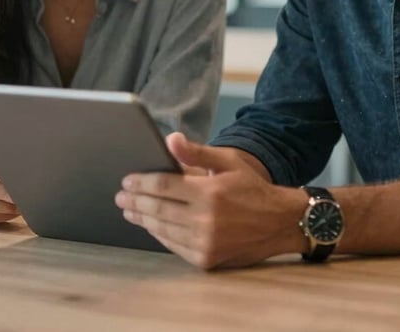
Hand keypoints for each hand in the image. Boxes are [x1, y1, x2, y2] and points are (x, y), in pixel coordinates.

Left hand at [115, 132, 304, 267]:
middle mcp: (205, 220)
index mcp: (210, 192)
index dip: (142, 183)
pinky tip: (152, 226)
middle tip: (121, 197)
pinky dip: (160, 235)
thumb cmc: (251, 187)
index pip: (164, 186)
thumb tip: (170, 140)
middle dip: (135, 202)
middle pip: (158, 209)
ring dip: (143, 219)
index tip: (127, 181)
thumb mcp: (228, 161)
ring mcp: (205, 243)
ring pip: (163, 229)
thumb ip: (196, 152)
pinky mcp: (206, 259)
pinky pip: (174, 246)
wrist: (279, 222)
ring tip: (130, 211)